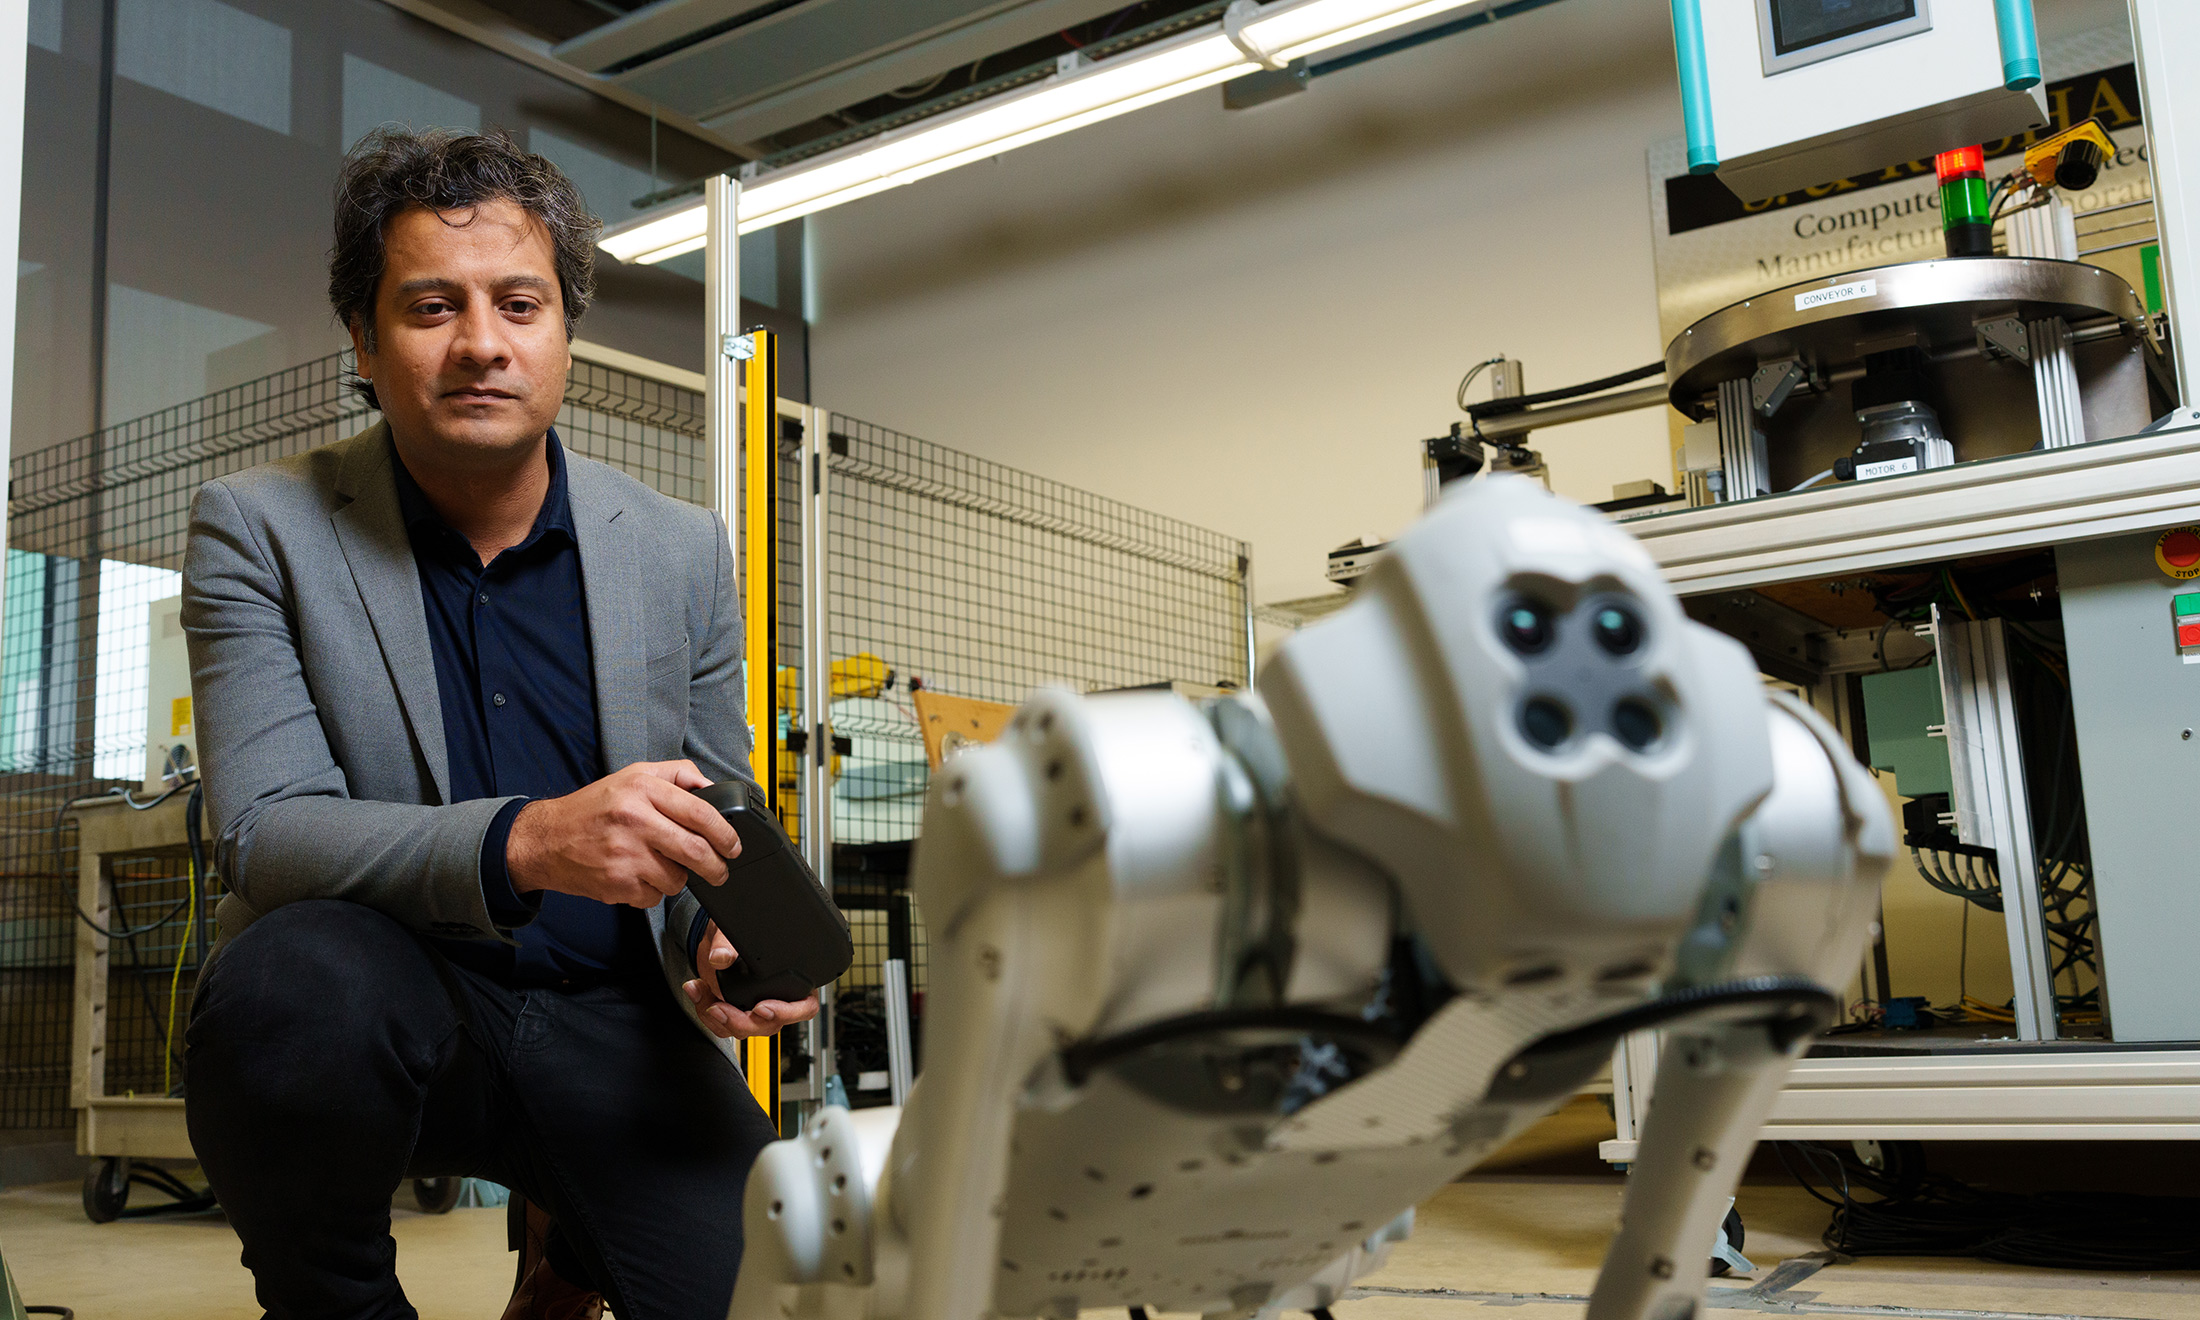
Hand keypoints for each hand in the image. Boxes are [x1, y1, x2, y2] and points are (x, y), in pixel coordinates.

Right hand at [506, 760, 740, 906]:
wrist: (546, 840)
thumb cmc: (592, 808)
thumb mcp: (633, 775)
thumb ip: (676, 775)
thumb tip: (711, 786)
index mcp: (642, 789)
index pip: (700, 812)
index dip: (725, 833)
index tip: (733, 845)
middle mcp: (634, 820)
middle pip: (696, 851)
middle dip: (717, 867)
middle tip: (720, 871)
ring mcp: (625, 854)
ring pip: (677, 879)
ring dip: (678, 878)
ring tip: (661, 866)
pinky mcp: (617, 883)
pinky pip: (654, 896)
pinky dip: (653, 891)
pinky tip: (637, 876)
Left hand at [684, 921, 820, 1038]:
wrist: (718, 940)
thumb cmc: (738, 933)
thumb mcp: (733, 931)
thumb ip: (727, 943)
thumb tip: (720, 957)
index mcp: (795, 980)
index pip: (805, 1006)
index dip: (786, 1012)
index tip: (761, 1008)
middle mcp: (779, 999)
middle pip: (769, 1025)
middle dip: (740, 1021)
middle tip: (718, 1007)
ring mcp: (757, 1009)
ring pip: (743, 1030)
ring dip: (717, 1016)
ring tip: (700, 990)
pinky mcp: (736, 1013)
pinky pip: (723, 1026)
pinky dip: (705, 1011)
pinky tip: (697, 991)